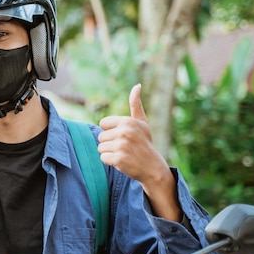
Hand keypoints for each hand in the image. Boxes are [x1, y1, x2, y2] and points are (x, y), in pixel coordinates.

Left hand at [98, 84, 180, 220]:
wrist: (153, 167)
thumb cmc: (145, 143)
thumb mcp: (142, 122)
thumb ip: (136, 104)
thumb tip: (136, 85)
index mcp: (127, 121)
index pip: (103, 124)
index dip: (110, 131)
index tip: (123, 136)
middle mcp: (124, 132)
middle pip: (100, 136)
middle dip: (110, 143)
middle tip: (125, 147)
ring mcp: (121, 145)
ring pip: (100, 148)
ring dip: (109, 152)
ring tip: (124, 153)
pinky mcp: (118, 158)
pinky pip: (103, 158)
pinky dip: (110, 161)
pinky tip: (122, 161)